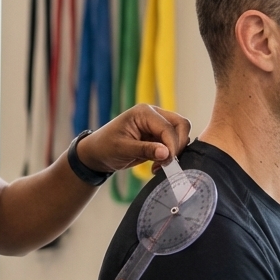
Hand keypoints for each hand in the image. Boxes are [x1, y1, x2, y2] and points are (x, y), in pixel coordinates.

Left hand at [76, 105, 190, 173]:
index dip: (172, 145)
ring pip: (180, 134)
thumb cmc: (105, 147)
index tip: (168, 162)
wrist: (98, 153)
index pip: (168, 127)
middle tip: (167, 163)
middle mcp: (154, 115)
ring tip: (159, 166)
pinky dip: (170, 155)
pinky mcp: (158, 137)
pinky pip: (174, 143)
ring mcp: (157, 125)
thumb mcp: (123, 149)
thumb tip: (167, 153)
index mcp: (144, 112)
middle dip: (178, 145)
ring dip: (175, 151)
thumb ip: (145, 150)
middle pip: (181, 125)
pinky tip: (158, 165)